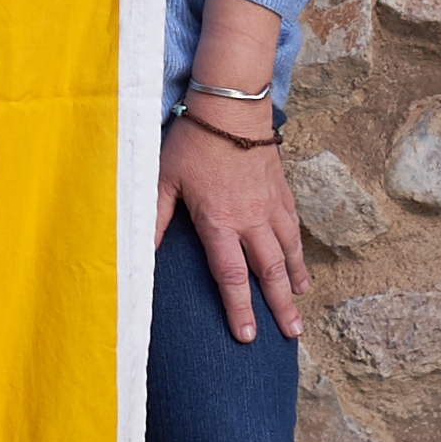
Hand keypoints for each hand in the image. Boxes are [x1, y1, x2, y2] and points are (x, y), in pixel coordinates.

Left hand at [160, 109, 307, 342]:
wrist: (231, 106)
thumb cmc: (193, 140)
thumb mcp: (163, 179)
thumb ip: (155, 218)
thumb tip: (139, 254)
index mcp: (220, 221)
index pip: (231, 276)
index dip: (239, 309)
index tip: (248, 335)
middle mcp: (251, 219)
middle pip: (269, 272)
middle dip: (279, 307)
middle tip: (291, 334)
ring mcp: (270, 206)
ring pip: (288, 253)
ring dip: (294, 283)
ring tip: (299, 307)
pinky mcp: (281, 191)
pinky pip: (294, 229)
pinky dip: (299, 253)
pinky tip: (300, 267)